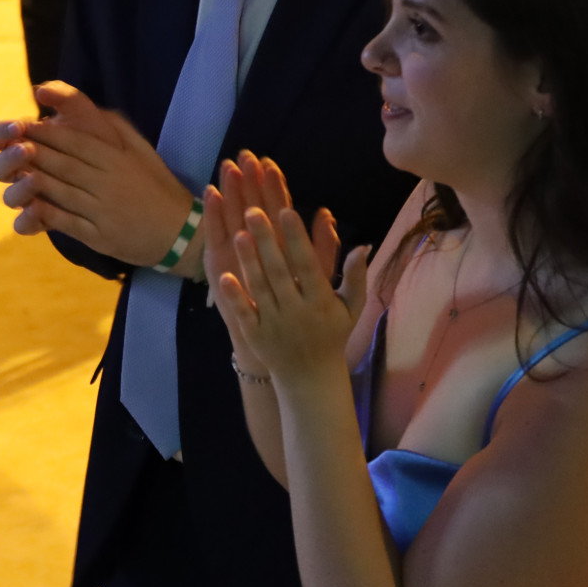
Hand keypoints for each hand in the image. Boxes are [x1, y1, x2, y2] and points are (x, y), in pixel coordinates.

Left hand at [0, 81, 198, 267]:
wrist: (181, 232)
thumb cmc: (156, 185)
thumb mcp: (141, 150)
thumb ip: (114, 128)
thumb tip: (87, 108)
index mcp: (118, 159)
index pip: (76, 142)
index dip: (46, 133)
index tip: (21, 125)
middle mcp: (110, 182)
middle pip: (63, 164)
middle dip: (32, 152)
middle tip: (5, 143)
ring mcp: (104, 211)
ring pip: (61, 192)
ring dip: (32, 181)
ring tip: (9, 171)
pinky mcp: (100, 237)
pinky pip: (68, 224)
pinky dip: (46, 216)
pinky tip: (26, 208)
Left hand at [207, 173, 350, 386]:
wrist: (310, 376)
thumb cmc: (332, 333)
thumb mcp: (352, 308)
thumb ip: (356, 276)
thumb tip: (363, 245)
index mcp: (321, 301)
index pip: (308, 264)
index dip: (297, 238)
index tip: (286, 210)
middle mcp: (297, 311)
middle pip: (279, 271)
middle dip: (266, 240)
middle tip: (253, 210)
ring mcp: (274, 323)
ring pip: (260, 288)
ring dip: (249, 261)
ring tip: (238, 233)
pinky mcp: (256, 335)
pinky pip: (245, 313)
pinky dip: (235, 297)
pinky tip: (225, 276)